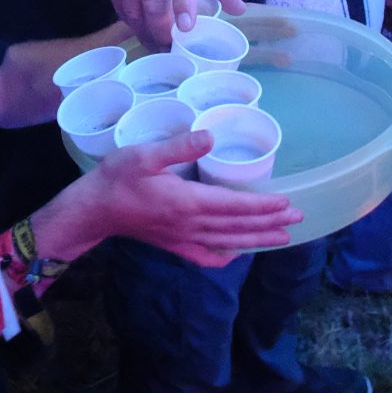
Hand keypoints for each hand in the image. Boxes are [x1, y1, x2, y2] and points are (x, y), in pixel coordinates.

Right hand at [83, 129, 298, 266]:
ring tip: (282, 238)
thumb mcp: (144, 155)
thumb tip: (211, 136)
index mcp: (187, 202)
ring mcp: (183, 238)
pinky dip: (226, 255)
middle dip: (270, 223)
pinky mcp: (173, 246)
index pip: (235, 206)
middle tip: (298, 219)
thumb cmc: (116, 178)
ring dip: (257, 239)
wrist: (93, 210)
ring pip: (228, 242)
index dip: (263, 205)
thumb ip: (179, 147)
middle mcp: (190, 225)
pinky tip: (237, 253)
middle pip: (238, 227)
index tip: (287, 203)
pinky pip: (206, 256)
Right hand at [98, 0, 242, 49]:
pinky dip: (130, 20)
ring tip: (154, 42)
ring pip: (133, 6)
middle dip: (161, 29)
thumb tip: (239, 10)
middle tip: (169, 46)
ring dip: (143, 30)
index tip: (186, 27)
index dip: (184, 3)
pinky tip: (139, 26)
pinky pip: (119, 4)